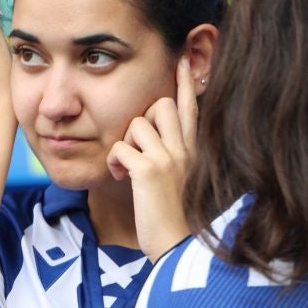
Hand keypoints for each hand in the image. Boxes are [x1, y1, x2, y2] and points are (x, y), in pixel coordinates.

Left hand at [107, 56, 200, 259]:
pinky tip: (121, 178)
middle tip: (137, 145)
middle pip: (161, 104)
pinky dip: (113, 163)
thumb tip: (152, 146)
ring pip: (137, 123)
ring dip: (125, 143)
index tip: (182, 58)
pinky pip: (120, 148)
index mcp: (195, 151)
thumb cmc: (178, 220)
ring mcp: (170, 157)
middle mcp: (186, 149)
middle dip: (142, 116)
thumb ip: (174, 159)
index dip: (185, 81)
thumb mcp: (181, 182)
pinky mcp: (150, 170)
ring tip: (128, 169)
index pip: (190, 107)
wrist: (181, 248)